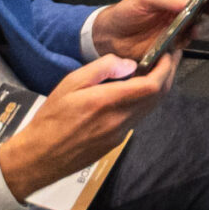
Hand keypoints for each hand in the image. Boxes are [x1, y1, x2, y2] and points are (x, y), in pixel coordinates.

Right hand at [0, 54, 174, 199]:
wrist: (40, 156)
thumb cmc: (52, 117)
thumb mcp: (70, 83)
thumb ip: (102, 69)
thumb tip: (130, 64)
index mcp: (107, 102)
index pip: (152, 86)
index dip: (165, 68)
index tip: (167, 53)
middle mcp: (120, 120)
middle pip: (158, 97)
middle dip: (168, 75)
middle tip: (169, 57)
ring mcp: (121, 133)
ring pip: (151, 108)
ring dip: (159, 88)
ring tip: (156, 70)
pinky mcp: (117, 141)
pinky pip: (139, 117)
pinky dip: (146, 101)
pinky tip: (138, 90)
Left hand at [90, 0, 208, 61]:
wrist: (110, 38)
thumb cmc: (125, 13)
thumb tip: (187, 1)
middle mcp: (178, 7)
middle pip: (202, 3)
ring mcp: (177, 25)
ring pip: (198, 21)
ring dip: (202, 22)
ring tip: (198, 24)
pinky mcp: (174, 41)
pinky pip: (188, 39)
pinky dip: (191, 37)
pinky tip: (188, 35)